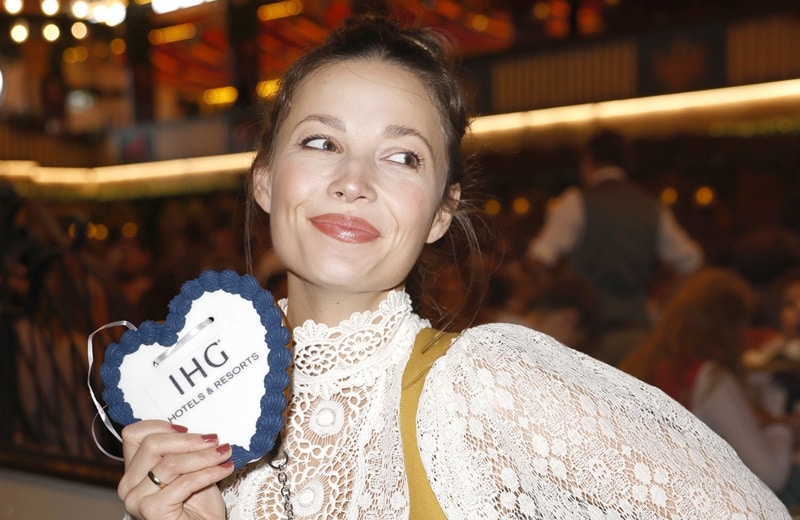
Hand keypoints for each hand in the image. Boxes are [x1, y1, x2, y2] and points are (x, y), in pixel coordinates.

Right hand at [118, 420, 234, 519]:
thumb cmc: (198, 504)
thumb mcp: (190, 468)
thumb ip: (184, 450)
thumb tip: (201, 430)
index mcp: (135, 470)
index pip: (134, 435)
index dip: (160, 426)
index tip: (188, 428)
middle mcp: (129, 484)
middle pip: (152, 444)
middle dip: (189, 440)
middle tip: (214, 440)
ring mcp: (137, 499)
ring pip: (170, 462)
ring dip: (204, 456)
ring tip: (224, 454)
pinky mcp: (152, 510)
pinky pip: (184, 482)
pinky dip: (209, 473)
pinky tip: (224, 469)